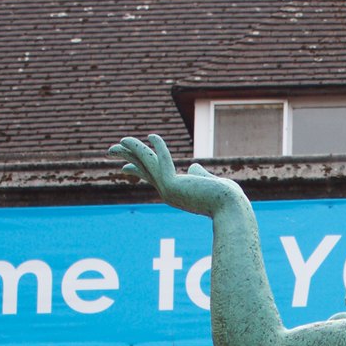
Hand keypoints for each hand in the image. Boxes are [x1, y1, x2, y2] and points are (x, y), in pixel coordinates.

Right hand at [108, 133, 245, 216]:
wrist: (234, 209)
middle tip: (111, 149)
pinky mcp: (174, 186)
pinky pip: (163, 161)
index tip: (124, 166)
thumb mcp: (210, 182)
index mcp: (176, 192)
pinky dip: (158, 148)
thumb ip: (199, 174)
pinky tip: (153, 136)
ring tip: (121, 140)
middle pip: (144, 169)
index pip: (153, 177)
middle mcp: (169, 192)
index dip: (138, 168)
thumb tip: (193, 167)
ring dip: (134, 150)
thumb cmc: (227, 199)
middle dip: (128, 157)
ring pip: (148, 164)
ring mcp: (169, 190)